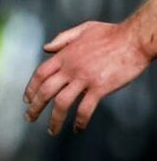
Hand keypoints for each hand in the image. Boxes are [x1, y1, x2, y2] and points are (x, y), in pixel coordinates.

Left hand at [24, 19, 149, 134]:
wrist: (134, 39)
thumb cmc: (112, 33)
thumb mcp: (84, 29)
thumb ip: (63, 38)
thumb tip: (46, 48)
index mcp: (65, 55)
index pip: (41, 73)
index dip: (31, 88)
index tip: (27, 100)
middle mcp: (71, 68)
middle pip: (46, 90)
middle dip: (35, 107)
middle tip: (30, 118)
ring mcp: (85, 78)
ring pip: (62, 103)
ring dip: (54, 120)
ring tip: (51, 130)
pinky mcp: (100, 88)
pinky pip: (85, 109)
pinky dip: (80, 121)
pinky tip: (78, 129)